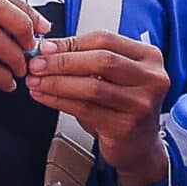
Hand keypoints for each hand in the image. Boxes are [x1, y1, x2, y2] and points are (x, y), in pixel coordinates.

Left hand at [26, 30, 171, 185]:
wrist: (138, 145)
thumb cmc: (120, 106)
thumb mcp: (110, 76)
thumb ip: (85, 58)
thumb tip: (46, 48)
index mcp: (149, 58)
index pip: (104, 40)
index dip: (69, 43)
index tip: (43, 48)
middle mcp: (152, 78)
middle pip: (101, 61)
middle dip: (61, 62)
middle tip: (35, 65)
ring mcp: (142, 103)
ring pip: (92, 86)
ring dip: (56, 82)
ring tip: (34, 81)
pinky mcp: (126, 126)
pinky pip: (84, 109)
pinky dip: (58, 100)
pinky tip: (43, 96)